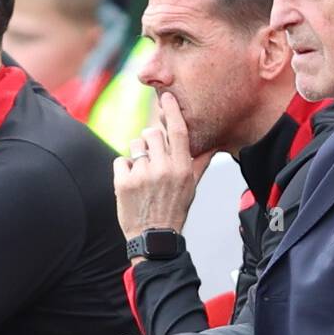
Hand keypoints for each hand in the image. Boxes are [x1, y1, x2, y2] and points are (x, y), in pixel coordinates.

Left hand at [114, 92, 212, 239]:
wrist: (154, 237)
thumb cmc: (174, 210)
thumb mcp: (192, 187)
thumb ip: (199, 162)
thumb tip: (213, 145)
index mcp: (182, 168)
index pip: (177, 130)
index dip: (171, 111)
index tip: (165, 97)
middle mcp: (163, 169)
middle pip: (152, 133)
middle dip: (151, 141)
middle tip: (153, 158)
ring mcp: (142, 175)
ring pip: (136, 145)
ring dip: (138, 155)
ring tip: (144, 174)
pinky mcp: (123, 182)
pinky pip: (121, 160)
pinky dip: (125, 169)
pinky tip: (132, 183)